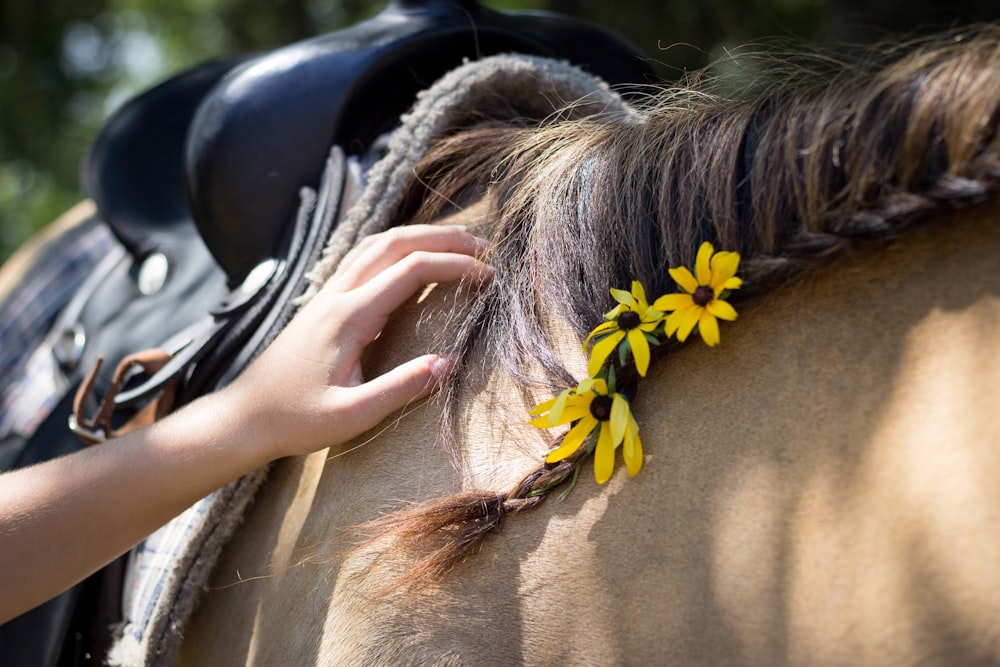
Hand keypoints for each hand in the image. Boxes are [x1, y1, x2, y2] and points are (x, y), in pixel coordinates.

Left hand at [223, 225, 492, 459]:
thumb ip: (400, 389)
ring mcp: (326, 295)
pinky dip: (394, 248)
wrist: (244, 417)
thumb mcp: (352, 415)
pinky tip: (409, 258)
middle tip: (482, 246)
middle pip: (394, 243)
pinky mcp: (322, 304)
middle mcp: (337, 295)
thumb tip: (447, 364)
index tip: (488, 276)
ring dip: (418, 236)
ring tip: (455, 243)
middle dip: (441, 238)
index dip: (454, 267)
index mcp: (348, 316)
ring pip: (375, 244)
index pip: (411, 270)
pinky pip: (362, 259)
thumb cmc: (295, 420)